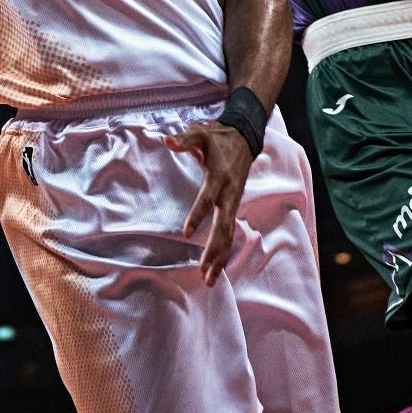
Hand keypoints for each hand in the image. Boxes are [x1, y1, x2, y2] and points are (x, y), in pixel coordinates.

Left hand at [163, 120, 253, 286]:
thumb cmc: (217, 137)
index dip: (197, 216)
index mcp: (219, 176)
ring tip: (208, 280)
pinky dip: (224, 251)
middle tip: (202, 271)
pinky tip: (216, 268)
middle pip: (224, 227)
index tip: (186, 234)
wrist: (244, 138)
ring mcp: (234, 202)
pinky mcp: (233, 206)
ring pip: (229, 235)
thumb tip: (167, 140)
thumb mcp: (200, 133)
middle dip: (214, 250)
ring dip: (220, 257)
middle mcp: (229, 193)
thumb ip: (184, 139)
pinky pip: (230, 232)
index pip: (207, 199)